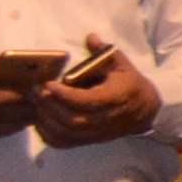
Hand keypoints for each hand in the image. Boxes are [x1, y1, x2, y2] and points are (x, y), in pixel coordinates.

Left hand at [25, 45, 157, 146]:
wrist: (145, 109)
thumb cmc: (129, 83)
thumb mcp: (122, 64)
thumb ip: (104, 51)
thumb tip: (91, 38)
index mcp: (117, 98)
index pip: (88, 102)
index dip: (65, 95)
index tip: (49, 83)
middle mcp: (108, 120)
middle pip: (73, 120)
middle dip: (50, 106)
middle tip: (35, 90)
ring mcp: (98, 133)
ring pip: (66, 134)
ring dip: (46, 119)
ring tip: (36, 103)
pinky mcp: (90, 140)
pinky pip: (64, 143)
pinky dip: (48, 135)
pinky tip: (41, 119)